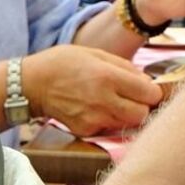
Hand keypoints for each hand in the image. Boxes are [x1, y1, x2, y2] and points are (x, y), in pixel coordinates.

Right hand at [24, 45, 160, 135]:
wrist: (33, 84)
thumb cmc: (63, 63)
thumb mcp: (96, 53)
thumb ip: (125, 67)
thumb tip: (146, 81)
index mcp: (108, 77)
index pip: (149, 94)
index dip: (152, 92)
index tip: (146, 89)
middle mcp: (104, 101)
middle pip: (142, 114)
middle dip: (142, 106)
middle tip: (133, 98)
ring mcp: (94, 119)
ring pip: (127, 124)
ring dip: (126, 115)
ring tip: (113, 102)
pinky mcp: (86, 130)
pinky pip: (108, 128)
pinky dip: (109, 120)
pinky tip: (96, 109)